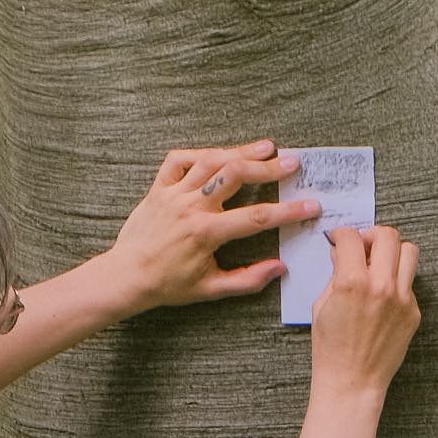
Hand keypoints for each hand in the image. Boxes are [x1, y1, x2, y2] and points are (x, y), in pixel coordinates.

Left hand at [103, 142, 320, 312]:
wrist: (126, 276)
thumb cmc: (168, 285)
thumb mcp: (211, 290)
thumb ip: (248, 280)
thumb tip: (279, 268)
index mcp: (206, 233)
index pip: (257, 217)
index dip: (288, 211)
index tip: (311, 205)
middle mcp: (191, 207)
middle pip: (236, 175)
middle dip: (268, 168)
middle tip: (292, 163)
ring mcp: (174, 193)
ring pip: (211, 161)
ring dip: (241, 151)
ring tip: (266, 147)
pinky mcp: (159, 188)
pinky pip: (179, 159)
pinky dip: (201, 153)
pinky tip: (220, 154)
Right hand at [307, 221, 421, 398]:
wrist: (352, 381)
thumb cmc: (331, 348)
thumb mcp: (321, 306)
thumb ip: (335, 274)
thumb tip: (342, 253)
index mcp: (351, 281)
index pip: (352, 238)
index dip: (342, 234)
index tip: (340, 239)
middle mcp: (381, 285)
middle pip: (387, 236)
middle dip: (372, 235)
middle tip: (363, 247)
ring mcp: (402, 298)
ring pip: (409, 252)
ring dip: (392, 252)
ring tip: (379, 263)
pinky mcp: (413, 312)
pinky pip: (410, 283)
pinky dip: (397, 280)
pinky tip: (383, 294)